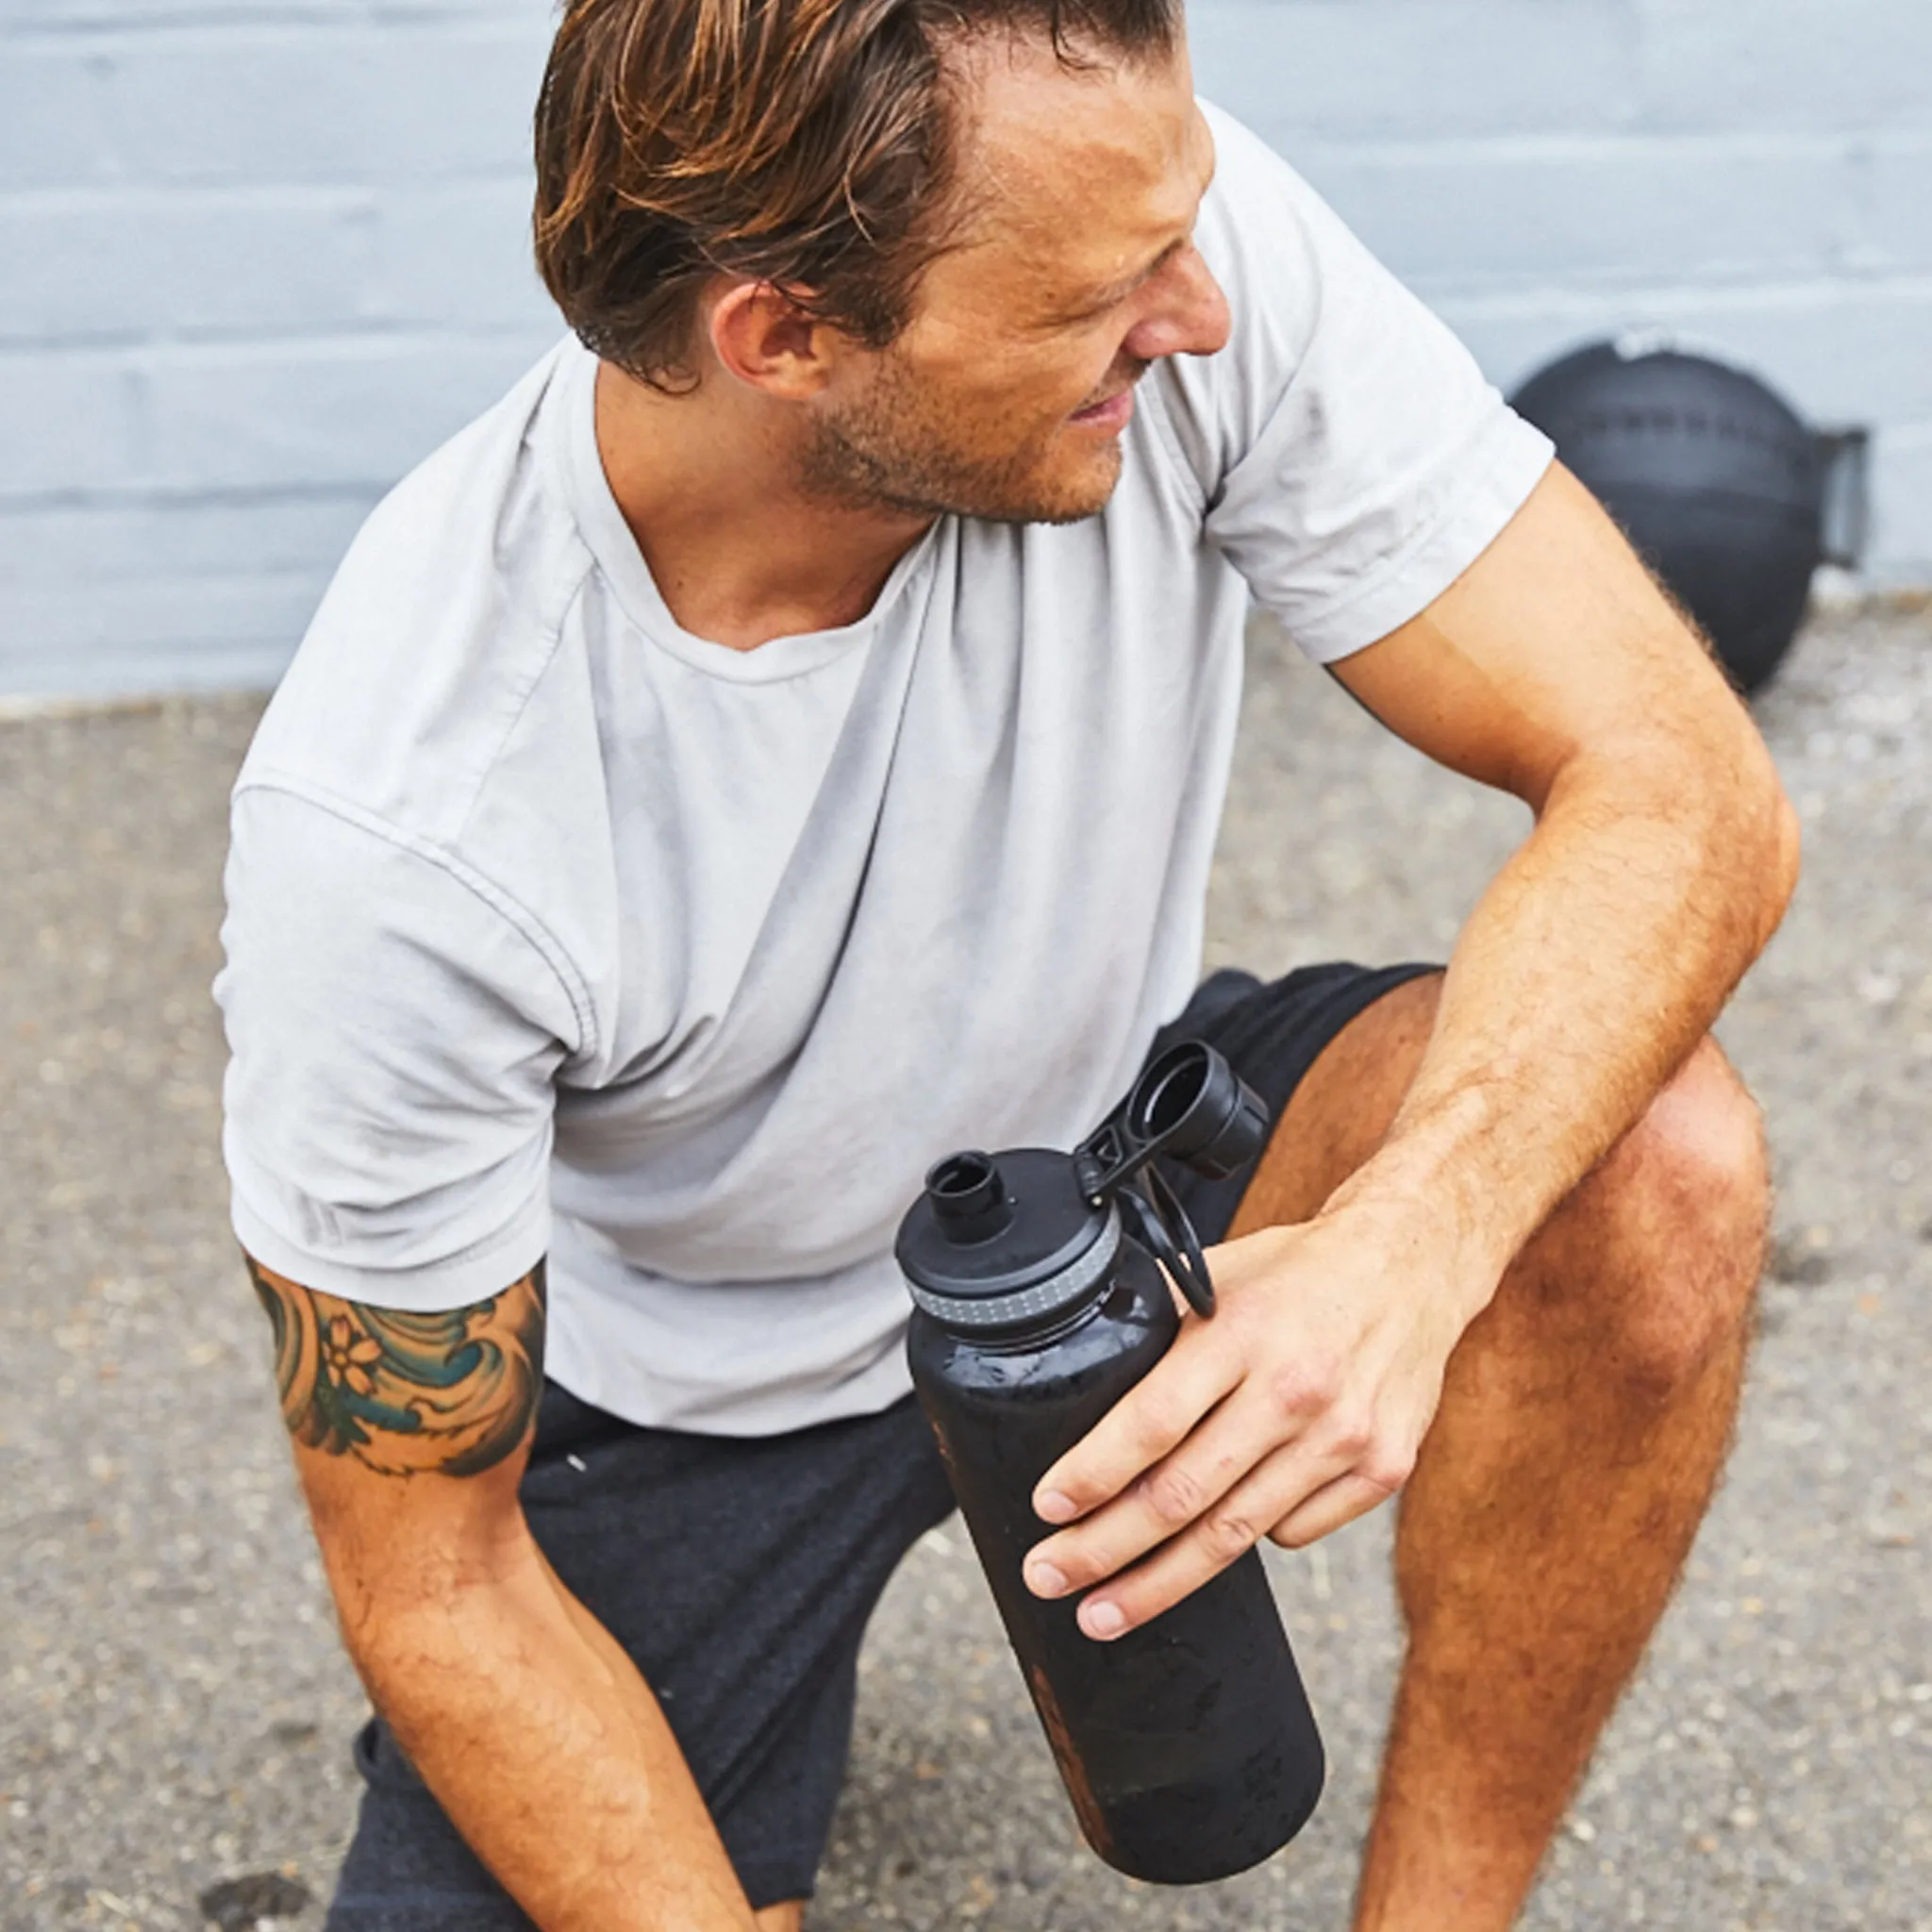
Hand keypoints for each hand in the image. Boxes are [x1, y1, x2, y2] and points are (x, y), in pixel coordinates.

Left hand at [1020, 1207, 1485, 1638]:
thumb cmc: (1301, 1272)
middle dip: (1103, 1550)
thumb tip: (1078, 1369)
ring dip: (1159, 1582)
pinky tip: (1215, 1538)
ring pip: (1234, 1535)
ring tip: (1104, 1610)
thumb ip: (1158, 1323)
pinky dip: (1249, 1540)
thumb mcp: (1221, 1275)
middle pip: (1183, 1497)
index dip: (1092, 1476)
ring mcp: (1344, 1436)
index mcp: (1242, 1332)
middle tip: (1050, 1578)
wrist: (1413, 1267)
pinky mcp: (1383, 1470)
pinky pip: (1293, 1532)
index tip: (1048, 1510)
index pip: (1151, 1423)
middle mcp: (1295, 1389)